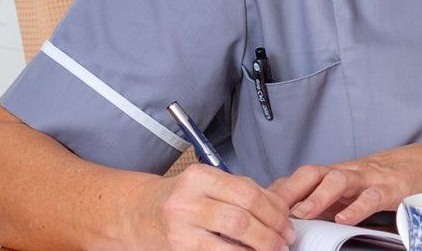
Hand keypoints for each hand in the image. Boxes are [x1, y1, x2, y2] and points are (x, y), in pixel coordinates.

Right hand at [118, 164, 294, 250]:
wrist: (134, 214)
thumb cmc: (177, 201)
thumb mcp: (205, 187)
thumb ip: (238, 192)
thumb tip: (279, 209)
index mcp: (200, 177)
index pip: (249, 191)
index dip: (275, 210)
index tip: (287, 223)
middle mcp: (189, 198)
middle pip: (244, 214)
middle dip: (272, 231)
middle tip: (285, 241)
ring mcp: (181, 224)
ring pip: (234, 233)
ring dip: (261, 246)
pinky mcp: (178, 247)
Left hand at [268, 143, 421, 224]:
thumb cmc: (383, 180)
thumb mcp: (349, 191)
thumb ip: (323, 202)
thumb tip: (289, 220)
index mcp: (333, 175)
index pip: (297, 179)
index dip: (275, 192)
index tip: (254, 208)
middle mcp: (346, 173)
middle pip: (310, 173)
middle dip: (288, 191)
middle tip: (268, 211)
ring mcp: (368, 178)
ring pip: (337, 180)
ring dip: (317, 196)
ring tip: (302, 214)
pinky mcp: (390, 187)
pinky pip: (371, 196)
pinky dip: (357, 207)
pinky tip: (346, 219)